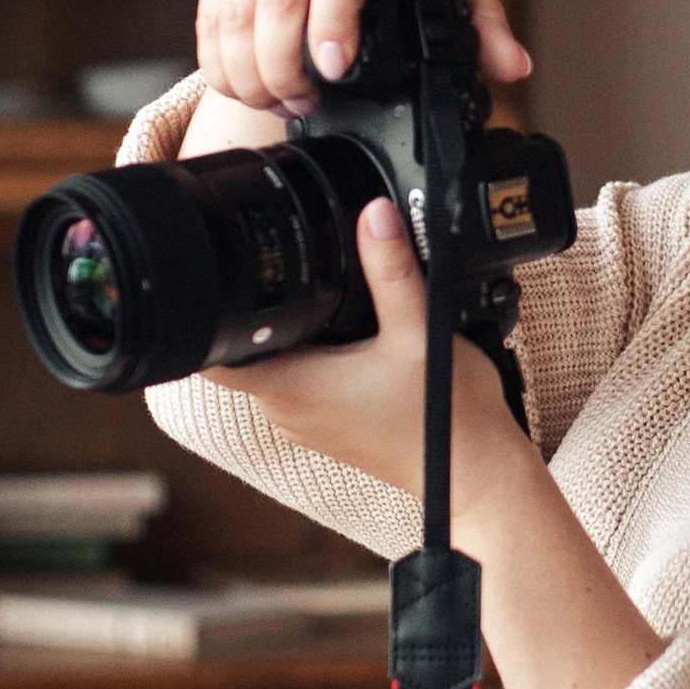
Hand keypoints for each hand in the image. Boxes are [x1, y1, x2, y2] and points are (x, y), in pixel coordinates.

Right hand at [195, 0, 531, 115]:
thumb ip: (482, 24)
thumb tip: (514, 67)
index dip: (334, 14)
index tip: (333, 68)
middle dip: (284, 61)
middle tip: (303, 103)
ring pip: (236, 1)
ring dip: (248, 65)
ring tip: (277, 101)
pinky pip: (213, 8)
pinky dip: (221, 56)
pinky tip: (244, 86)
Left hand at [211, 194, 532, 504]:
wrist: (478, 474)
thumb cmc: (447, 420)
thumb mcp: (420, 330)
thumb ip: (392, 270)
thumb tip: (374, 214)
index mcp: (292, 388)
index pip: (212, 354)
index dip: (211, 311)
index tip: (229, 275)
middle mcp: (288, 410)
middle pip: (246, 349)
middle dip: (265, 309)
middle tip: (297, 271)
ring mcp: (307, 421)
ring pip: (276, 363)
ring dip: (295, 332)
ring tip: (333, 302)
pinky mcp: (331, 424)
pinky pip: (304, 380)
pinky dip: (318, 355)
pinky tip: (354, 337)